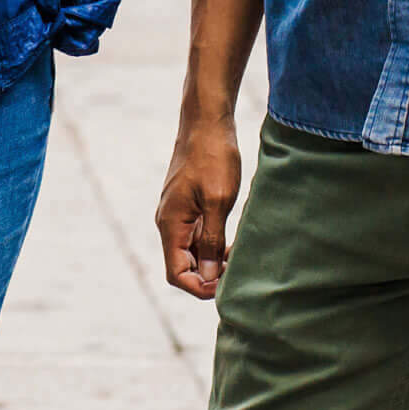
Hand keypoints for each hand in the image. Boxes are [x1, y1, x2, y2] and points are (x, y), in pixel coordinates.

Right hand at [155, 116, 241, 299]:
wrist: (207, 123)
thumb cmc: (213, 157)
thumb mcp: (218, 201)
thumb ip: (211, 240)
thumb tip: (209, 275)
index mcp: (171, 224)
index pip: (176, 273)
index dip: (199, 287)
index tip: (225, 285)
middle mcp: (170, 223)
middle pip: (183, 266)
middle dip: (208, 276)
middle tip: (237, 273)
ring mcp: (179, 214)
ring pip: (192, 252)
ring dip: (212, 261)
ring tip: (238, 259)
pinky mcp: (189, 207)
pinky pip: (197, 236)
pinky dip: (213, 246)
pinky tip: (233, 243)